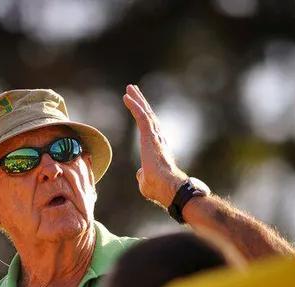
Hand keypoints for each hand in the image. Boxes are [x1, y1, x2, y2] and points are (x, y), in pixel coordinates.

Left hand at [123, 84, 187, 207]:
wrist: (168, 187)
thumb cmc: (159, 189)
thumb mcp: (145, 181)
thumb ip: (142, 175)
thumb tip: (139, 173)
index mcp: (158, 149)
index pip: (150, 129)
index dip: (144, 117)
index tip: (140, 108)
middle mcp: (158, 139)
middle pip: (149, 116)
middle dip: (142, 103)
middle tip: (134, 91)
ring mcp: (155, 137)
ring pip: (145, 113)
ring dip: (137, 100)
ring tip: (130, 89)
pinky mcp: (150, 136)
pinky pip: (141, 116)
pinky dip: (134, 105)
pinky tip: (127, 97)